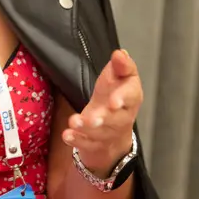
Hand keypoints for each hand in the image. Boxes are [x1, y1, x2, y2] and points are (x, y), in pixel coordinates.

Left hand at [62, 49, 141, 176]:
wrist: (115, 127)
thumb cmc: (115, 94)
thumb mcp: (120, 77)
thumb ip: (121, 66)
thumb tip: (121, 53)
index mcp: (131, 97)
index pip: (131, 97)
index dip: (123, 99)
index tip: (113, 101)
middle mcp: (123, 117)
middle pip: (116, 120)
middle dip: (104, 119)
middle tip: (92, 118)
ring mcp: (110, 133)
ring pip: (100, 134)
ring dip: (86, 129)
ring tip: (73, 122)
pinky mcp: (96, 144)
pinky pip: (87, 145)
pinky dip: (77, 140)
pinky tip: (67, 135)